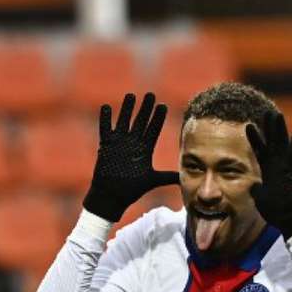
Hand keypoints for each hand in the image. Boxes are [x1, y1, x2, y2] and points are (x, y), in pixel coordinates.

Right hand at [83, 92, 178, 221]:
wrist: (112, 197)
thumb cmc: (131, 190)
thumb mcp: (153, 181)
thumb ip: (168, 176)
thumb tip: (185, 177)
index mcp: (144, 149)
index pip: (153, 130)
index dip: (157, 118)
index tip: (163, 105)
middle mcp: (132, 143)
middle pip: (140, 121)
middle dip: (145, 108)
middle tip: (150, 94)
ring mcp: (119, 143)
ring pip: (124, 121)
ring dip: (127, 109)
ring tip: (131, 96)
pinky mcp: (106, 147)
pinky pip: (105, 129)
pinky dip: (105, 119)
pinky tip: (107, 107)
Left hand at [245, 110, 291, 239]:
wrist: (291, 221)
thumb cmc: (277, 212)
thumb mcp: (261, 199)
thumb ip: (257, 190)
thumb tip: (253, 186)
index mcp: (269, 172)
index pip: (260, 151)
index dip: (254, 138)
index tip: (248, 124)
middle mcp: (279, 167)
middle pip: (273, 143)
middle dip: (270, 127)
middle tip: (267, 111)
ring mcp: (287, 170)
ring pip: (283, 146)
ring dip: (280, 131)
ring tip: (278, 115)